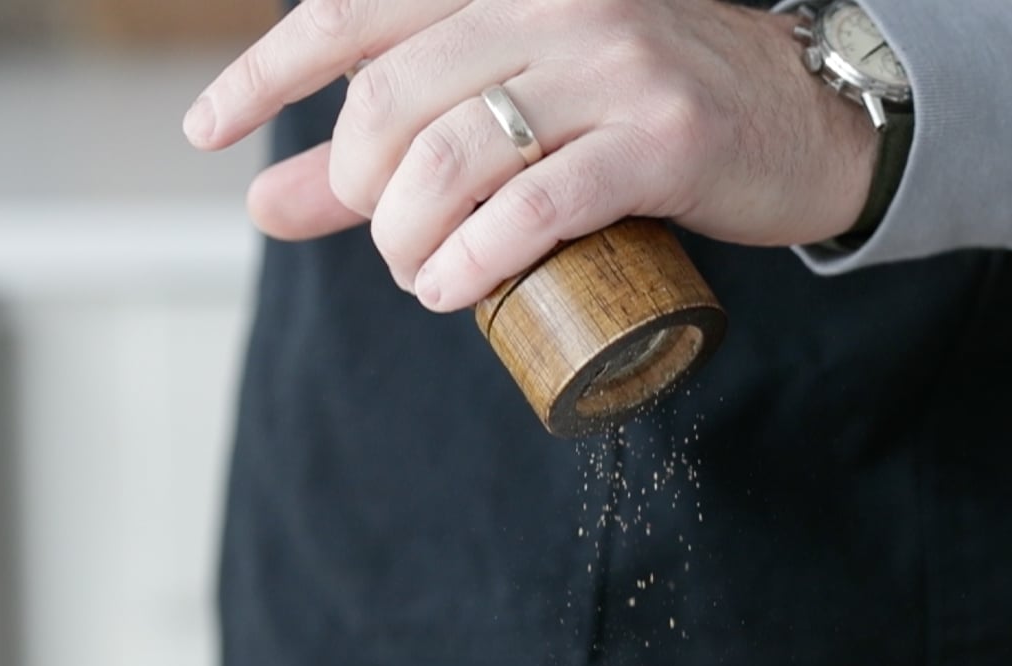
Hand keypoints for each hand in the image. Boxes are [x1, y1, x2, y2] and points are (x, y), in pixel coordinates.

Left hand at [184, 0, 875, 311]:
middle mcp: (555, 4)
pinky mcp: (664, 141)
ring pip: (454, 154)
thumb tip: (271, 201)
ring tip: (419, 278)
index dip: (269, 69)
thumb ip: (396, 149)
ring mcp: (614, 67)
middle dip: (359, 188)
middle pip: (392, 98)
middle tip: (385, 241)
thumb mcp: (518, 109)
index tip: (207, 128)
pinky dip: (478, 258)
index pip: (356, 9)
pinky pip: (540, 204)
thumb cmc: (647, 117)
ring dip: (409, 238)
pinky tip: (453, 290)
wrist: (804, 122)